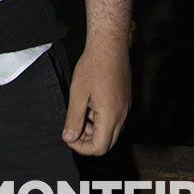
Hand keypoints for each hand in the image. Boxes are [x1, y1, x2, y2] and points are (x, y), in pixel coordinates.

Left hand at [62, 39, 130, 154]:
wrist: (109, 45)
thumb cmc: (92, 66)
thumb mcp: (78, 93)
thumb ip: (73, 118)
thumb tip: (68, 138)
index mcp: (110, 116)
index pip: (99, 148)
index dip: (81, 147)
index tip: (68, 136)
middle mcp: (121, 116)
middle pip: (107, 144)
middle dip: (88, 142)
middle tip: (73, 129)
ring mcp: (125, 108)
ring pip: (112, 132)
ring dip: (95, 131)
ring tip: (80, 114)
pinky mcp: (125, 101)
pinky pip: (115, 120)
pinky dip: (102, 121)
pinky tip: (90, 105)